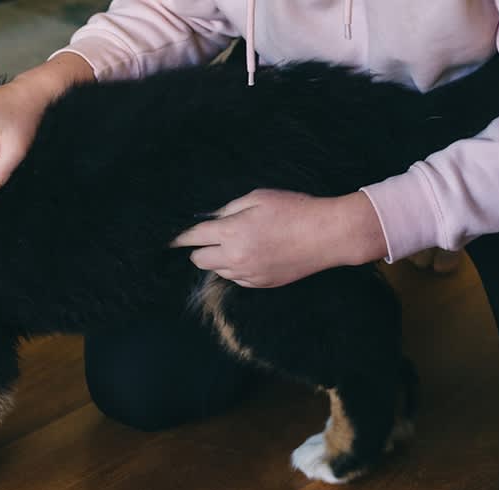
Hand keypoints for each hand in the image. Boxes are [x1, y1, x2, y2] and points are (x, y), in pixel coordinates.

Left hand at [170, 189, 388, 287]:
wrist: (328, 235)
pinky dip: (236, 268)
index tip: (170, 237)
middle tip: (208, 237)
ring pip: (217, 271)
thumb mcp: (257, 197)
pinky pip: (237, 279)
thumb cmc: (295, 209)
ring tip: (237, 242)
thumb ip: (228, 209)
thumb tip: (210, 219)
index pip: (192, 238)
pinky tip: (251, 254)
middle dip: (198, 248)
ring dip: (218, 258)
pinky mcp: (262, 284)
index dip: (179, 237)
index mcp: (232, 233)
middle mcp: (236, 258)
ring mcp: (249, 274)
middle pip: (198, 260)